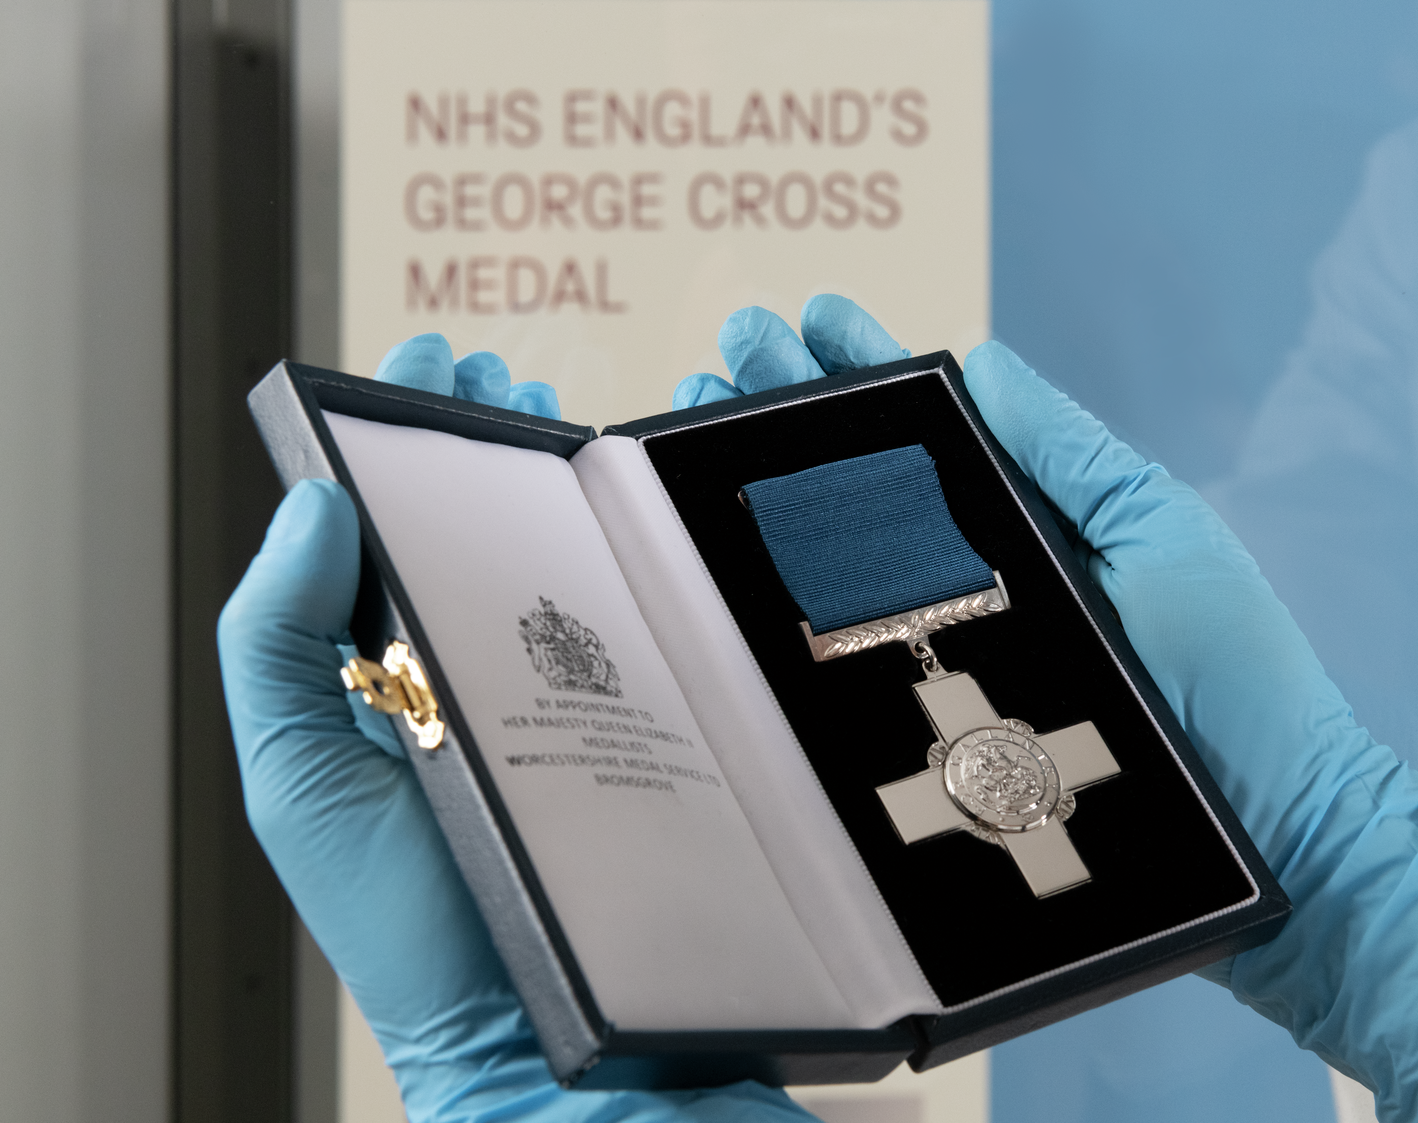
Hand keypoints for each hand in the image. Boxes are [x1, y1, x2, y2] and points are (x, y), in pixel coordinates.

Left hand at [219, 335, 813, 1122]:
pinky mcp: (649, 733)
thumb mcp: (302, 782)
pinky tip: (669, 525)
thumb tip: (310, 503)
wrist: (539, 1037)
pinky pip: (656, 629)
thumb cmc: (412, 928)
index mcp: (383, 677)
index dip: (399, 433)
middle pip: (481, 530)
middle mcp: (476, 679)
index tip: (432, 354)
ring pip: (574, 570)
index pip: (384, 527)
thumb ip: (276, 639)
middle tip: (506, 375)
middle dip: (491, 438)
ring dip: (581, 487)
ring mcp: (569, 702)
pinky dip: (663, 564)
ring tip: (586, 426)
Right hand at [682, 297, 1417, 1122]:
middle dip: (791, 414)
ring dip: (767, 493)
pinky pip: (843, 663)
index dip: (864, 372)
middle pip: (862, 486)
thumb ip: (1067, 452)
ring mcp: (941, 654)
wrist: (1265, 826)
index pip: (928, 431)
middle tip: (724, 356)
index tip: (802, 319)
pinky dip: (780, 612)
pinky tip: (723, 566)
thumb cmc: (1231, 675)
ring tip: (703, 419)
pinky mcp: (922, 730)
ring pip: (836, 564)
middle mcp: (970, 582)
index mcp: (1026, 521)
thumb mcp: (1158, 534)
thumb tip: (984, 359)